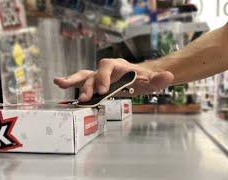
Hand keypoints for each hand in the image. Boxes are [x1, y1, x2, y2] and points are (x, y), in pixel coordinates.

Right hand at [54, 58, 173, 101]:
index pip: (108, 67)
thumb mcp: (152, 81)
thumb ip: (159, 79)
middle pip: (92, 73)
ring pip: (83, 76)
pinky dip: (71, 83)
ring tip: (58, 83)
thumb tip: (168, 77)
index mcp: (117, 66)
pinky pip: (81, 82)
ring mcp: (98, 76)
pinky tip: (59, 84)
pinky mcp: (94, 84)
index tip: (103, 90)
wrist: (138, 78)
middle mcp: (105, 69)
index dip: (104, 77)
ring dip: (72, 80)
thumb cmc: (143, 79)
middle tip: (85, 98)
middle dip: (88, 85)